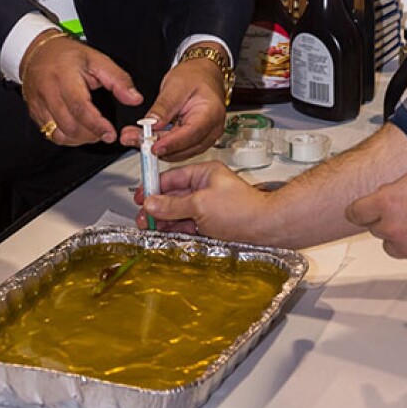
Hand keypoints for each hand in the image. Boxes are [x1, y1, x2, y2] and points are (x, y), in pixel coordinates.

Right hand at [20, 33, 142, 145]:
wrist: (39, 51)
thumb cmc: (68, 55)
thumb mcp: (97, 60)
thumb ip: (118, 80)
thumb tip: (134, 99)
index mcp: (64, 76)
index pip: (80, 107)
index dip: (97, 125)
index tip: (110, 133)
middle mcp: (48, 92)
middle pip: (69, 125)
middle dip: (91, 135)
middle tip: (104, 132)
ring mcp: (38, 104)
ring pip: (58, 134)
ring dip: (79, 139)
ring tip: (92, 132)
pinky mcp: (34, 113)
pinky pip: (50, 134)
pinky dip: (67, 138)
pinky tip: (77, 131)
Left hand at [119, 57, 226, 160]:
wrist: (204, 74)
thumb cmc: (195, 76)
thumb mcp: (176, 85)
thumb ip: (164, 106)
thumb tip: (151, 125)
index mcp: (211, 112)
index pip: (191, 134)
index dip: (171, 143)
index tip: (152, 146)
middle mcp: (212, 129)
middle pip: (184, 147)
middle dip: (157, 146)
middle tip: (132, 139)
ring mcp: (206, 137)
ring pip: (180, 152)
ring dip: (157, 147)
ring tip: (134, 137)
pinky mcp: (197, 140)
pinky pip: (179, 149)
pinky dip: (162, 145)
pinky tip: (147, 138)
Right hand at [135, 160, 272, 242]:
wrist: (266, 229)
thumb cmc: (242, 210)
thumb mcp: (200, 205)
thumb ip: (173, 205)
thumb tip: (152, 203)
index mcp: (204, 173)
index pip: (172, 177)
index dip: (154, 187)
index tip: (140, 197)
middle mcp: (206, 187)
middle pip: (174, 196)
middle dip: (157, 207)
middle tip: (142, 218)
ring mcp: (209, 205)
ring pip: (180, 211)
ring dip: (165, 220)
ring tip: (151, 228)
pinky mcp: (212, 222)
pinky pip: (189, 223)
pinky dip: (177, 228)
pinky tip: (166, 234)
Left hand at [345, 162, 406, 268]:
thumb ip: (398, 184)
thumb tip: (390, 191)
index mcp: (388, 202)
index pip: (355, 212)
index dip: (356, 211)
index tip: (357, 212)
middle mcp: (393, 227)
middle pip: (374, 229)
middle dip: (385, 220)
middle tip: (404, 211)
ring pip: (392, 246)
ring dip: (399, 237)